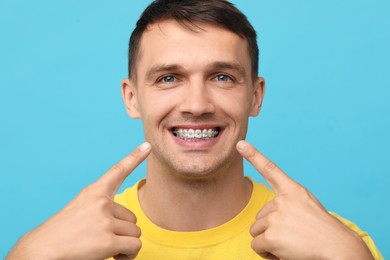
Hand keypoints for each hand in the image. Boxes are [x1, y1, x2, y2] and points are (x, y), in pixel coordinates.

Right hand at [7, 142, 151, 259]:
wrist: (40, 251)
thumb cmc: (60, 234)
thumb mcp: (79, 211)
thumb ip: (101, 208)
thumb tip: (126, 222)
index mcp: (93, 192)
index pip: (117, 171)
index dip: (134, 157)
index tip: (147, 146)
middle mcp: (101, 202)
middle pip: (132, 217)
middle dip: (122, 232)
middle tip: (103, 240)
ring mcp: (105, 220)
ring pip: (135, 232)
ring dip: (125, 244)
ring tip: (105, 249)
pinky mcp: (108, 239)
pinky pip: (134, 246)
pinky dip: (128, 255)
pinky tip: (115, 256)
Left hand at [236, 140, 373, 259]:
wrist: (338, 249)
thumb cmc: (323, 231)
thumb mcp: (308, 207)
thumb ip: (288, 205)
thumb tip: (268, 217)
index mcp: (293, 191)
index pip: (270, 169)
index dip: (254, 155)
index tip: (241, 144)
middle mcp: (282, 200)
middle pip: (260, 216)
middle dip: (270, 229)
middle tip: (292, 236)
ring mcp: (276, 216)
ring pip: (256, 231)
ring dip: (268, 241)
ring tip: (290, 244)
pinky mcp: (271, 235)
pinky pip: (256, 245)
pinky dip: (266, 253)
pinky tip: (283, 252)